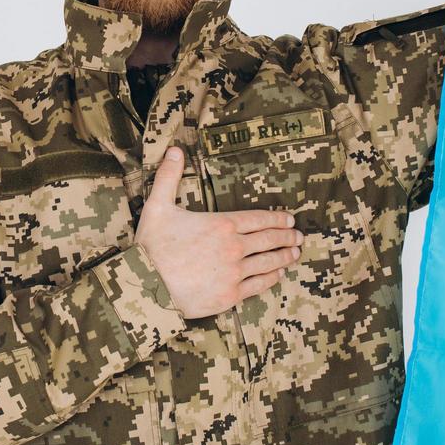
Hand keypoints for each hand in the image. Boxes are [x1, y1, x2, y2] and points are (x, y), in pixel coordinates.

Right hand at [134, 146, 303, 318]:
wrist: (146, 286)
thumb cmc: (151, 246)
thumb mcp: (157, 206)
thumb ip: (168, 176)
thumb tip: (174, 150)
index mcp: (222, 224)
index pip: (260, 219)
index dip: (278, 218)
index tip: (289, 219)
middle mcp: (234, 247)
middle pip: (269, 239)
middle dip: (287, 236)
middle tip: (298, 236)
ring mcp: (235, 272)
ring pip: (269, 262)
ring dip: (285, 257)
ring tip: (295, 253)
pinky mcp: (231, 295)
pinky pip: (259, 285)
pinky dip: (273, 278)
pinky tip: (279, 274)